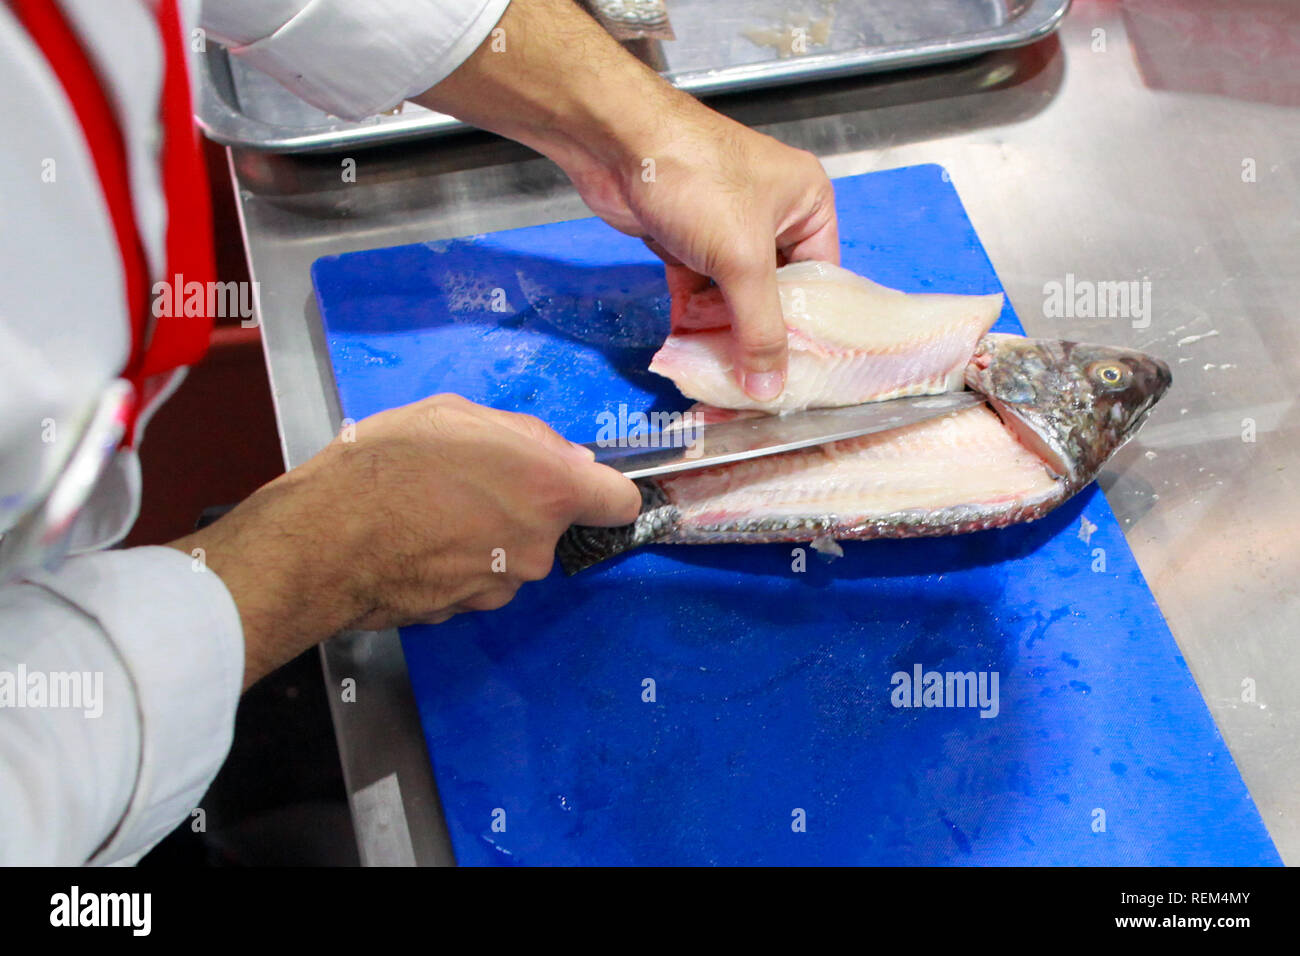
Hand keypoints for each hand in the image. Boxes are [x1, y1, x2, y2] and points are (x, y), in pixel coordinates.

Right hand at [170, 394, 639, 687]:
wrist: (325, 540)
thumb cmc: (391, 462)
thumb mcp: (457, 415)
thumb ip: (524, 437)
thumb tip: (563, 457)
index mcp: (549, 491)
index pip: (619, 502)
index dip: (603, 490)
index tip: (578, 483)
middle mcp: (538, 547)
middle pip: (552, 525)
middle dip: (522, 505)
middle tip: (466, 479)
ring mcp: (502, 587)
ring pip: (511, 555)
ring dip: (486, 536)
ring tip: (428, 510)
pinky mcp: (464, 613)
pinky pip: (474, 578)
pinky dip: (454, 564)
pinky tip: (413, 541)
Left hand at [563, 109, 838, 402]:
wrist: (616, 141)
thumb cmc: (697, 180)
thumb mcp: (742, 260)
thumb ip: (759, 328)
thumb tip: (770, 388)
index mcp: (807, 203)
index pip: (821, 277)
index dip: (810, 326)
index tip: (801, 372)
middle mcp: (771, 213)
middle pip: (775, 290)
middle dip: (761, 334)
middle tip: (758, 383)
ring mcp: (726, 225)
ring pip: (734, 293)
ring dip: (724, 330)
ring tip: (724, 376)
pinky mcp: (686, 237)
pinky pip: (699, 287)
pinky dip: (694, 315)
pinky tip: (689, 350)